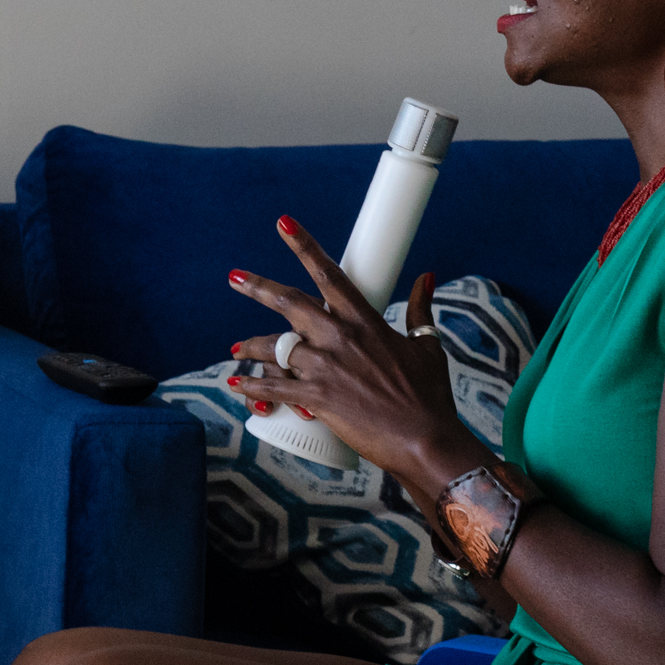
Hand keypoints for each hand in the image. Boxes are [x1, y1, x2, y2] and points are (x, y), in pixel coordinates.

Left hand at [224, 222, 480, 497]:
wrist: (426, 440)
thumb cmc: (430, 396)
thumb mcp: (427, 346)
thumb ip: (420, 308)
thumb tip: (425, 277)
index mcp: (364, 321)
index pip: (329, 274)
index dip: (304, 246)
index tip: (283, 224)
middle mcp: (339, 338)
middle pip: (289, 303)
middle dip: (258, 287)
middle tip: (234, 277)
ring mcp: (325, 368)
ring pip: (274, 347)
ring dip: (252, 346)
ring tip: (238, 347)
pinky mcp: (316, 399)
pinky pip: (273, 387)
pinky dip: (252, 385)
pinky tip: (236, 382)